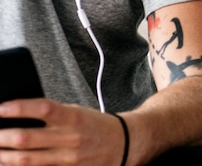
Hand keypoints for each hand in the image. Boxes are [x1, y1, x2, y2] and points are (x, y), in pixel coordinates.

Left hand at [0, 98, 125, 165]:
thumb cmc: (95, 125)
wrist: (123, 144)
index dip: (18, 108)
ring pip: (27, 160)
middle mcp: (70, 138)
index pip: (42, 108)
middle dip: (2, 137)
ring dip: (5, 156)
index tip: (0, 108)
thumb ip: (52, 114)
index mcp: (73, 117)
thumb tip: (19, 115)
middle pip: (27, 138)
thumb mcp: (77, 112)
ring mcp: (68, 158)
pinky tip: (12, 164)